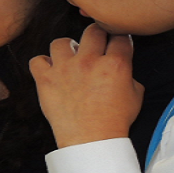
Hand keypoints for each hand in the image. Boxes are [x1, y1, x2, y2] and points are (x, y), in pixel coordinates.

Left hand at [30, 24, 144, 147]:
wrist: (91, 142)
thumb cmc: (114, 122)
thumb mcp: (136, 95)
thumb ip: (129, 74)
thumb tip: (123, 67)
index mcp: (115, 64)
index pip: (120, 36)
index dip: (119, 39)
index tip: (116, 44)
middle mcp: (89, 61)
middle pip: (93, 30)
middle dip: (97, 36)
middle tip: (96, 46)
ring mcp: (65, 69)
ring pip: (61, 41)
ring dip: (67, 49)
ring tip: (70, 58)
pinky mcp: (46, 80)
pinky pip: (37, 61)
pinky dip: (43, 65)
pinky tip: (51, 71)